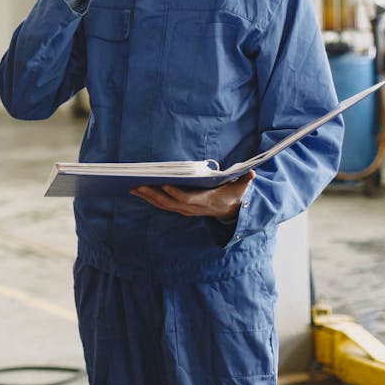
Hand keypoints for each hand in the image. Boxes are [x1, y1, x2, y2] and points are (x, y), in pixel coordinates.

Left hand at [130, 171, 254, 222]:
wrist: (230, 211)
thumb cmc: (232, 195)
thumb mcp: (240, 189)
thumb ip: (244, 182)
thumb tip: (252, 173)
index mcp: (204, 202)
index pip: (187, 199)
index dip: (175, 193)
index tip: (163, 185)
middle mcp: (191, 208)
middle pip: (169, 202)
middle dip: (152, 194)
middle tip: (137, 185)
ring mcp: (184, 210)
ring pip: (162, 204)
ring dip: (147, 197)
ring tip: (132, 187)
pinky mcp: (178, 208)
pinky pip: (162, 204)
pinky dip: (150, 198)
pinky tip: (138, 191)